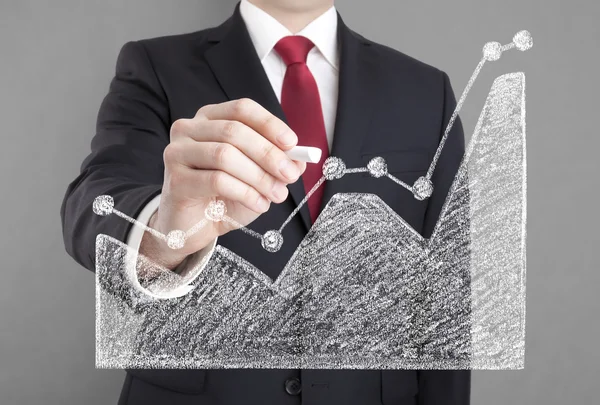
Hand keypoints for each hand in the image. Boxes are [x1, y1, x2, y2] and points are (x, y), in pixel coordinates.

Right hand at [139, 98, 305, 269]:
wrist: (194, 226)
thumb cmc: (224, 196)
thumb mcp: (257, 177)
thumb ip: (277, 164)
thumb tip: (300, 159)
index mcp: (210, 118)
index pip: (242, 109)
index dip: (269, 124)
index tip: (292, 144)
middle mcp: (189, 129)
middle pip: (234, 131)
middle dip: (268, 154)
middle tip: (290, 175)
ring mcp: (177, 153)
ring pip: (225, 156)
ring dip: (258, 177)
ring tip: (277, 195)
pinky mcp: (175, 180)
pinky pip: (216, 181)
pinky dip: (245, 193)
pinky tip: (259, 204)